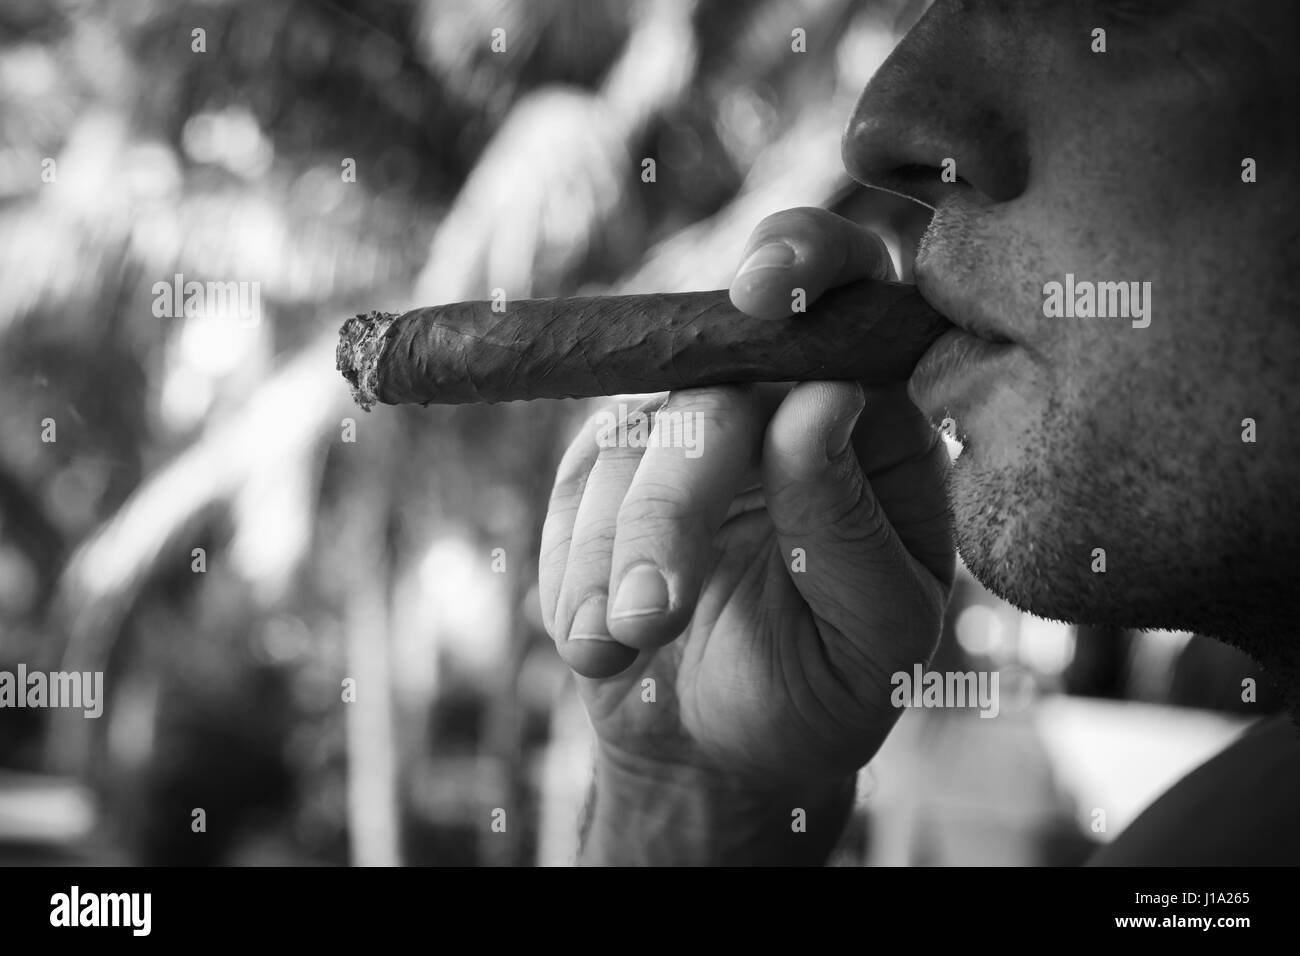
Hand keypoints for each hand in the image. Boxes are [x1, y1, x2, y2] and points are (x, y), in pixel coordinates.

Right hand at [539, 208, 953, 859]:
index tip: (759, 291)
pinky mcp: (607, 467)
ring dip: (612, 558)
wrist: (720, 750)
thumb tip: (821, 398)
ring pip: (630, 437)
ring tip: (627, 647)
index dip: (808, 259)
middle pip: (713, 382)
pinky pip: (571, 491)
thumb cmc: (824, 684)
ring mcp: (683, 426)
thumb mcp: (872, 634)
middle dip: (670, 505)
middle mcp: (776, 400)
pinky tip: (602, 642)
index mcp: (874, 420)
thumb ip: (854, 524)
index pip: (855, 292)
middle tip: (652, 618)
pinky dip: (574, 576)